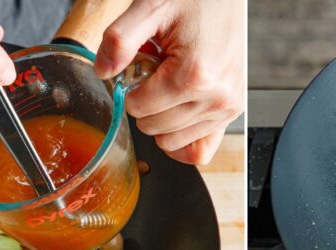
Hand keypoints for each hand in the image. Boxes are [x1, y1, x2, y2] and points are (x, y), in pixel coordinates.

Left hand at [95, 0, 243, 164]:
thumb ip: (119, 40)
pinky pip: (201, 150)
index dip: (130, 89)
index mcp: (193, 75)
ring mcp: (227, 108)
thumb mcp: (149, 8)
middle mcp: (215, 97)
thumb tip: (103, 72)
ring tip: (173, 82)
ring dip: (163, 118)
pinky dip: (183, 139)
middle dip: (146, 103)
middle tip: (158, 71)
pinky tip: (176, 115)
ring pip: (173, 142)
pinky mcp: (232, 111)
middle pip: (154, 128)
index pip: (139, 108)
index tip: (142, 67)